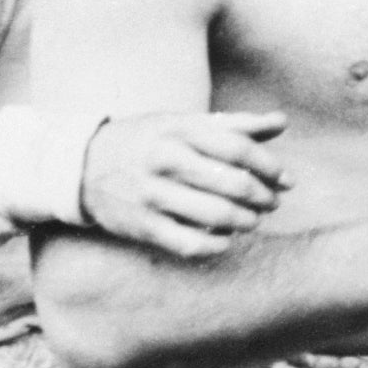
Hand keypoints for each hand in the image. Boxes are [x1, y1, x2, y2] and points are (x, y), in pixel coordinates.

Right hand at [82, 108, 289, 259]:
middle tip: (272, 202)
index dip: (269, 166)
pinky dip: (217, 244)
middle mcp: (165, 161)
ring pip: (216, 216)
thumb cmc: (147, 141)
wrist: (81, 166)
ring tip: (254, 220)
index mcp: (178, 131)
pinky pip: (190, 243)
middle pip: (232, 184)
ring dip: (245, 222)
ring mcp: (152, 195)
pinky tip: (226, 239)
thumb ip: (234, 124)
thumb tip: (281, 123)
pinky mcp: (142, 226)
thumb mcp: (183, 123)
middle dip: (262, 197)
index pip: (238, 148)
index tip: (286, 180)